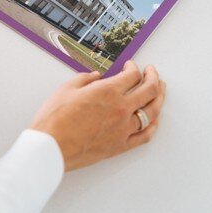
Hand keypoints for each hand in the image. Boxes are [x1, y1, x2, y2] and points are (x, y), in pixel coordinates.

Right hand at [30, 61, 165, 170]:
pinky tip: (154, 120)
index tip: (131, 65)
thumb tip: (96, 76)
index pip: (132, 75)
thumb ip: (85, 78)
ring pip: (151, 112)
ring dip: (159, 98)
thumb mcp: (68, 88)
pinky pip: (145, 135)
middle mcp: (121, 109)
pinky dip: (153, 126)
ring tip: (160, 91)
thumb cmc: (55, 117)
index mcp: (108, 91)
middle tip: (152, 72)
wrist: (51, 147)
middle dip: (153, 77)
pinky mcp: (120, 146)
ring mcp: (123, 129)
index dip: (134, 67)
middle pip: (149, 90)